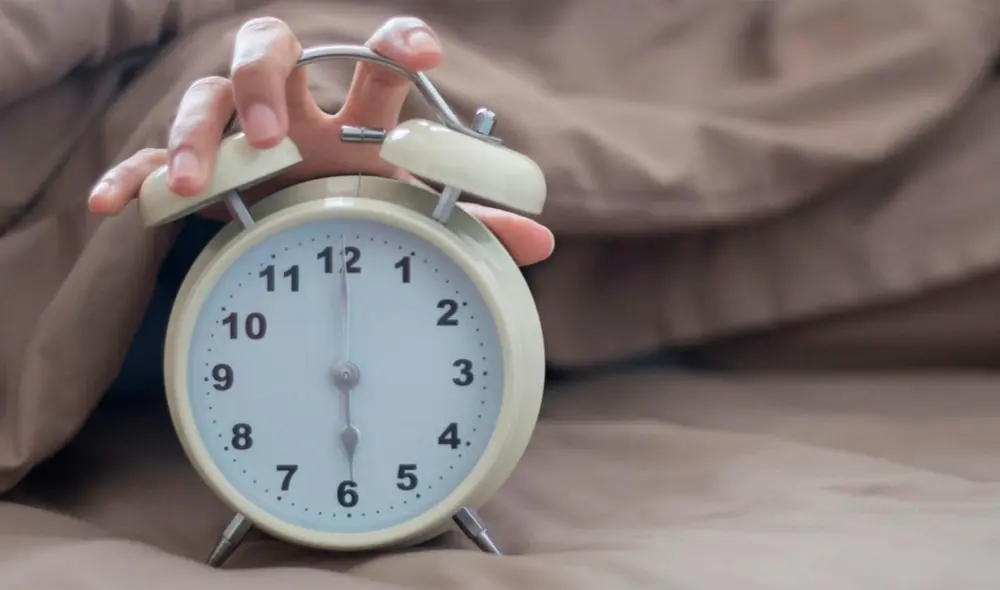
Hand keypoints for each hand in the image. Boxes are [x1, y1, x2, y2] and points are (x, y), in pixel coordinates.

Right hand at [87, 16, 554, 266]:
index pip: (376, 60)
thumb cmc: (356, 208)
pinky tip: (112, 202)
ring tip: (200, 178)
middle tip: (277, 132)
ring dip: (198, 132)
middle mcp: (291, 112)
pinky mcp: (190, 170)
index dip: (397, 43)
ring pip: (203, 99)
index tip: (425, 50)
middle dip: (266, 80)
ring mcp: (236, 137)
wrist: (298, 232)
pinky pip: (150, 160)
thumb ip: (465, 222)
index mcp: (353, 116)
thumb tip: (540, 240)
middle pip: (268, 52)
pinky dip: (133, 176)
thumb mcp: (404, 213)